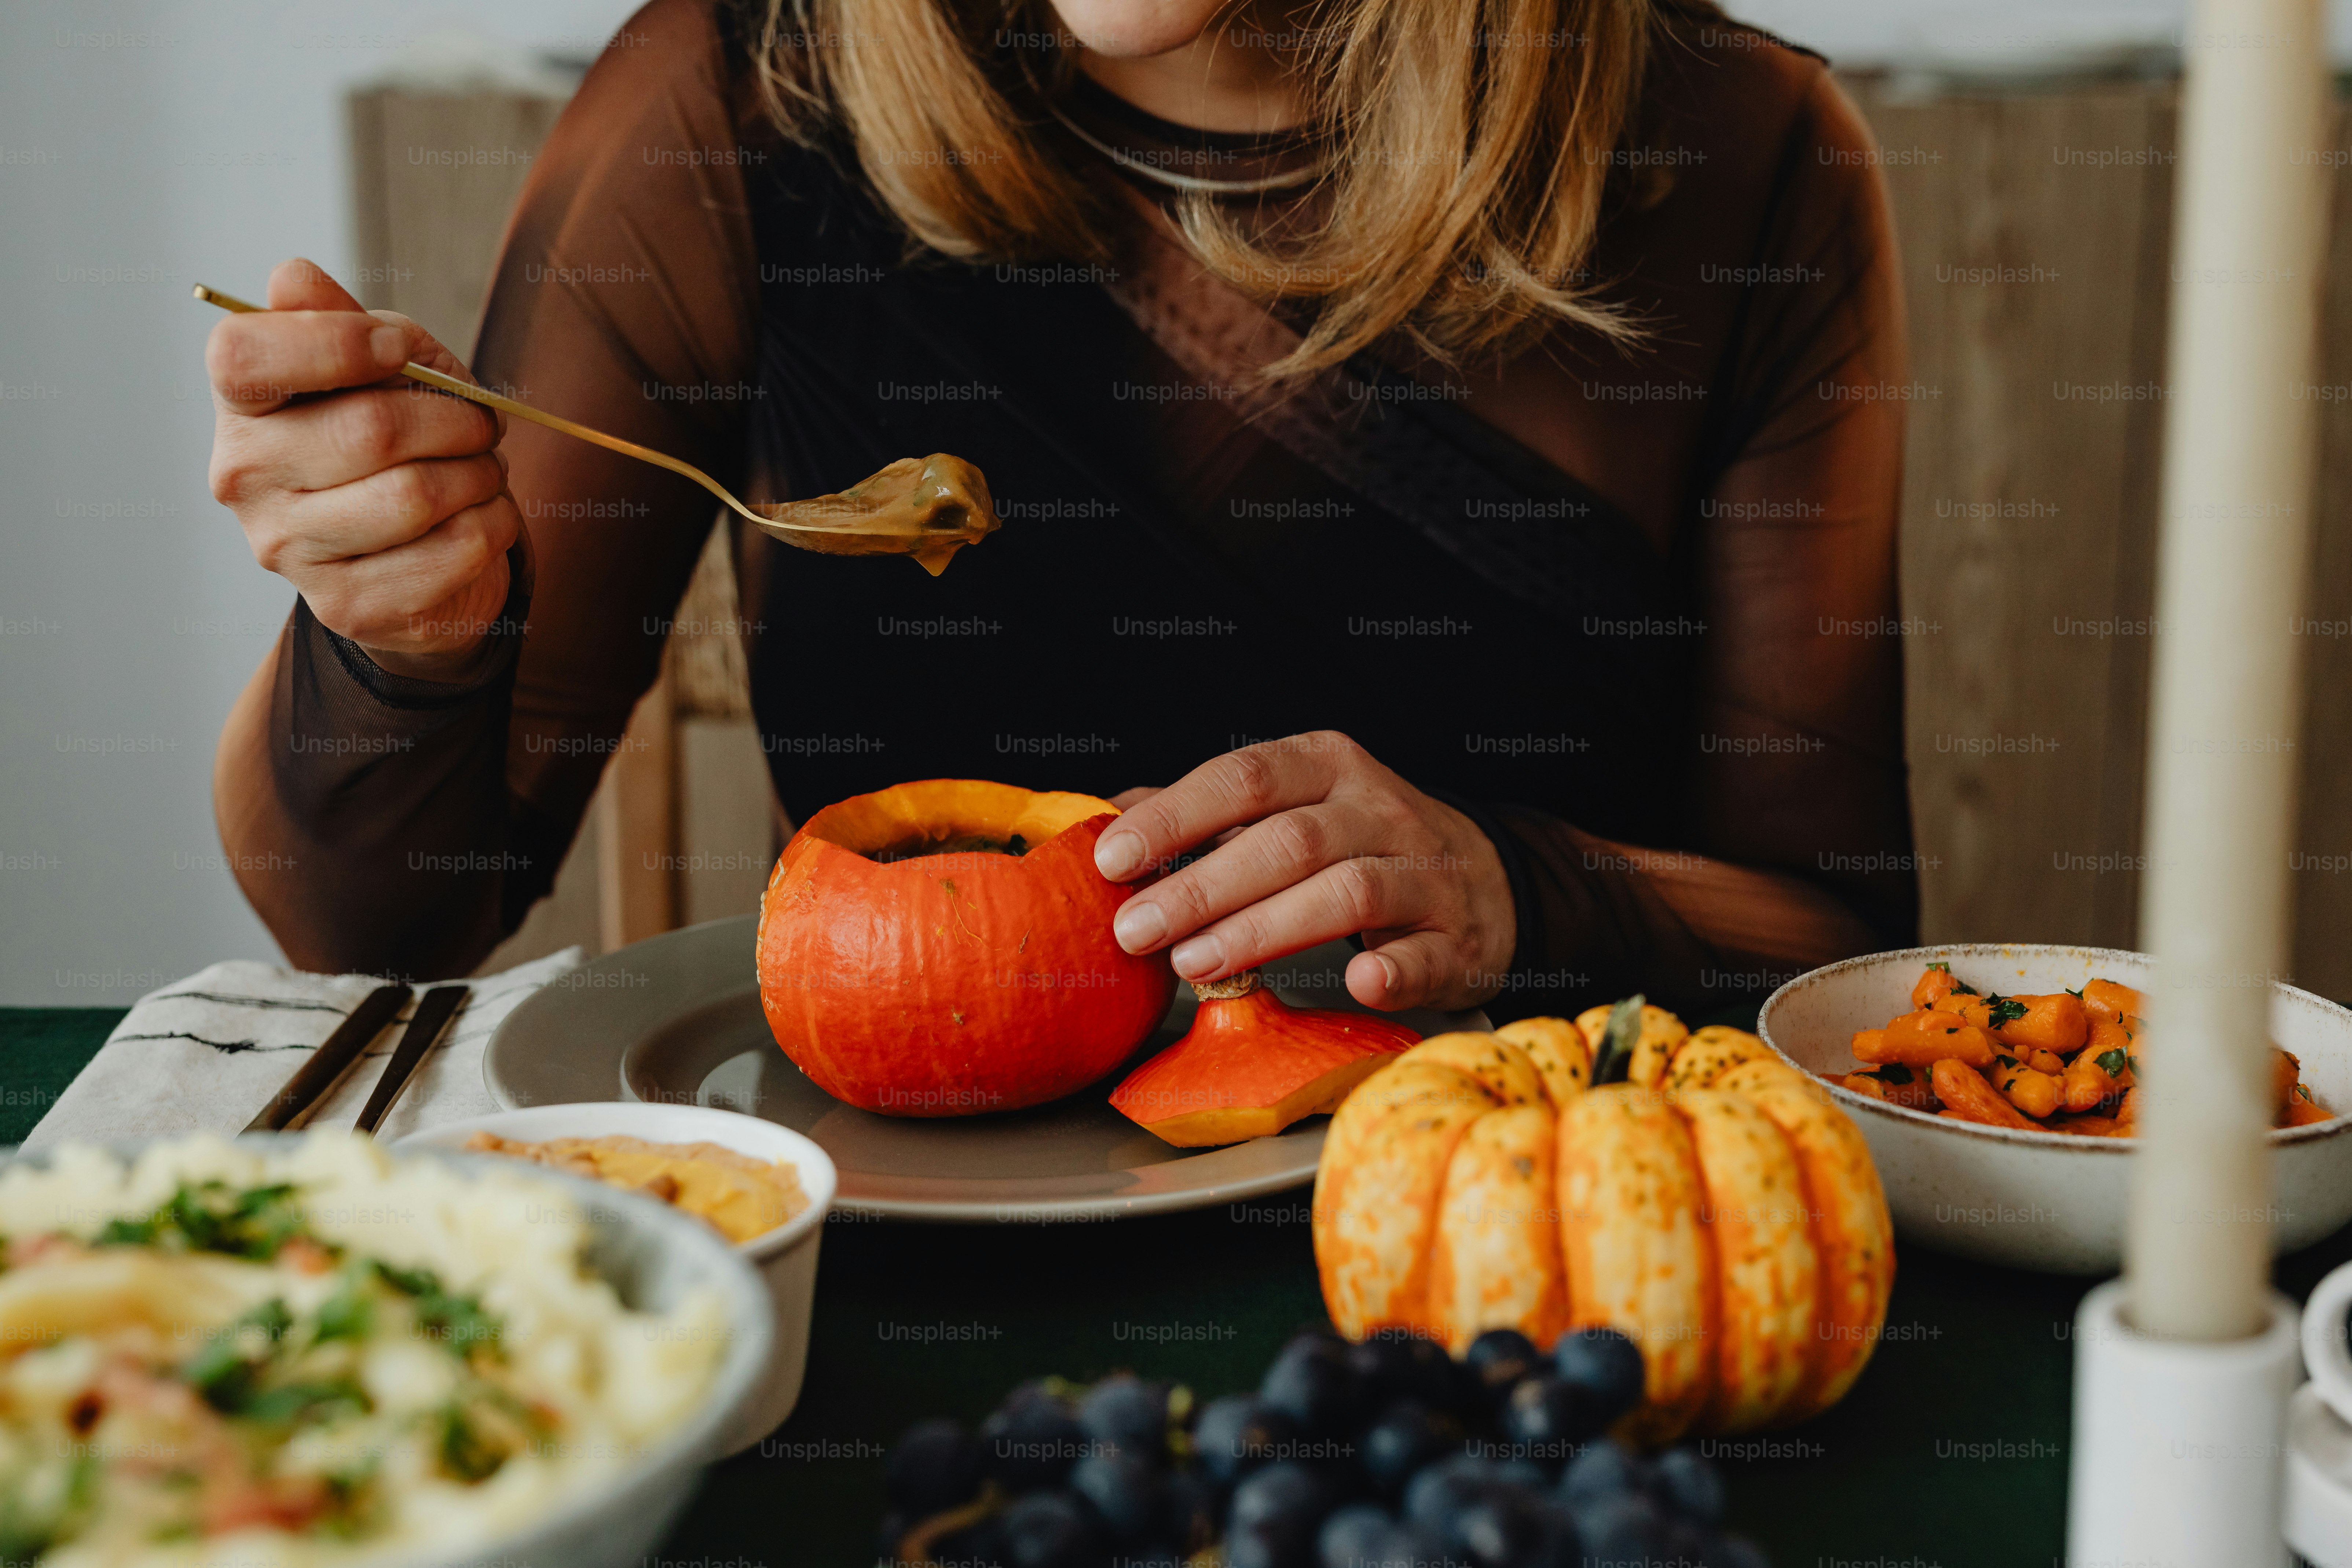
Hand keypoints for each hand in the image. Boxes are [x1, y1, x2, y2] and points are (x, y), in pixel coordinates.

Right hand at [206, 257, 523, 680]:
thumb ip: (337, 318)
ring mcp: (289, 551)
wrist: (409, 551)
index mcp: (240, 407)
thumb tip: (291, 278)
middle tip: (484, 424)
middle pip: (367, 430)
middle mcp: (244, 480)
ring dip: (480, 475)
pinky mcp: (348, 607)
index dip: (336, 341)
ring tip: (484, 469)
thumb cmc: (387, 436)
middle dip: (455, 420)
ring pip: (416, 496)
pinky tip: (485, 515)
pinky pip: (452, 553)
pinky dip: (493, 524)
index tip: (399, 349)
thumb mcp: (371, 364)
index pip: (244, 356)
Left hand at [1094, 733, 1515, 1010]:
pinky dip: (1389, 969)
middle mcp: (1380, 810)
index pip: (1246, 777)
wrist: (1487, 881)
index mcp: (1329, 766)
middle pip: (1286, 840)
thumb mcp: (1291, 807)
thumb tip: (1108, 817)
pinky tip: (1354, 981)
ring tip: (1193, 964)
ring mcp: (1424, 873)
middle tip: (1133, 930)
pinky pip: (1422, 954)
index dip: (1177, 815)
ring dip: (1264, 929)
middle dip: (1201, 886)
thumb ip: (1206, 812)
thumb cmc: (1359, 844)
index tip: (1113, 859)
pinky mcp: (1455, 940)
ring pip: (1345, 891)